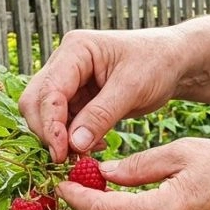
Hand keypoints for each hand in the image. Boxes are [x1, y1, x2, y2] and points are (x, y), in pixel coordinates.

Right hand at [18, 28, 190, 162]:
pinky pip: (63, 122)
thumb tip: (74, 144)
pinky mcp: (76, 98)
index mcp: (76, 50)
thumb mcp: (132, 88)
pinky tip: (93, 146)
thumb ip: (101, 115)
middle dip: (47, 132)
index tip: (61, 153)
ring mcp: (68, 81)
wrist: (173, 62)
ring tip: (86, 154)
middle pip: (35, 102)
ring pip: (46, 115)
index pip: (48, 91)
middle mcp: (65, 63)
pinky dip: (72, 138)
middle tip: (67, 159)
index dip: (50, 124)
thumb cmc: (157, 63)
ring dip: (60, 138)